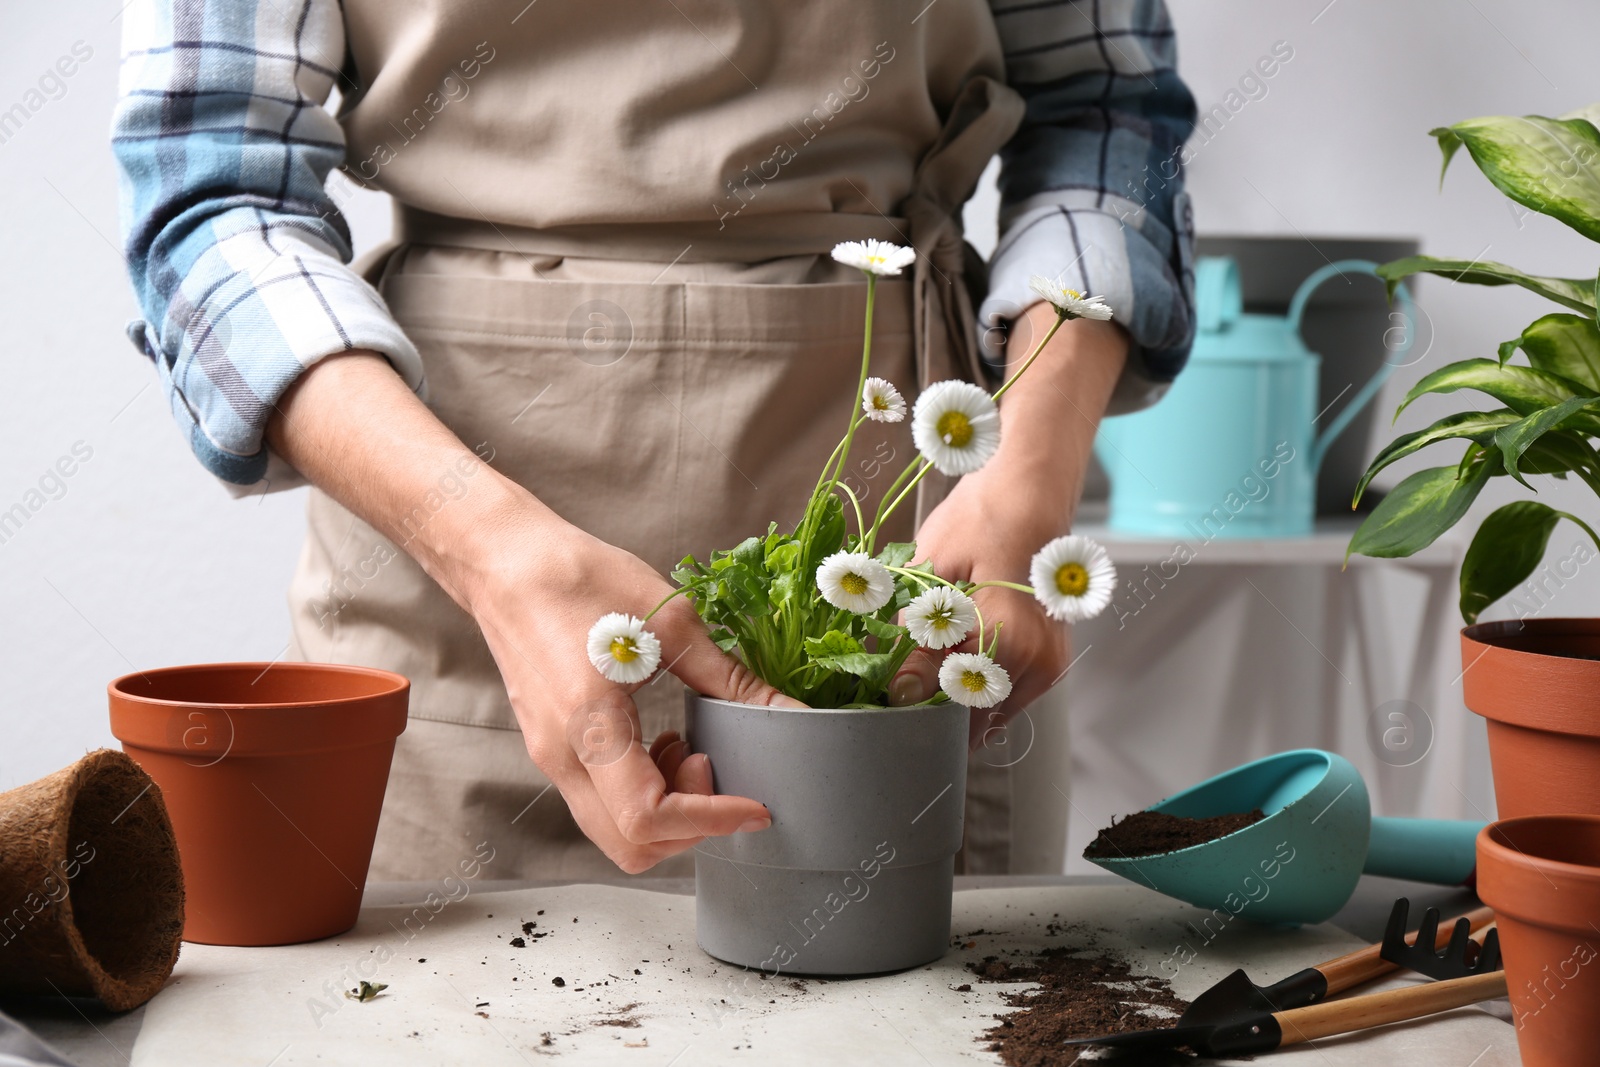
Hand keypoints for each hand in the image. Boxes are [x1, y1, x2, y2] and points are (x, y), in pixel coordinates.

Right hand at [462, 500, 802, 872]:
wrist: (508, 563)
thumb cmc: (580, 578)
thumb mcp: (672, 622)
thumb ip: (731, 680)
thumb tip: (789, 715)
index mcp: (590, 725)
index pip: (649, 818)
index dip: (712, 820)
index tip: (754, 804)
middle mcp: (562, 757)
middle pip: (630, 846)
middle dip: (689, 824)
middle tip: (714, 764)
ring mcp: (550, 758)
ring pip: (614, 830)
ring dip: (667, 810)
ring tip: (689, 747)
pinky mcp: (552, 749)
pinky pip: (602, 801)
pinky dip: (644, 792)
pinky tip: (661, 741)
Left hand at [886, 308, 1127, 747]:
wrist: (1030, 492)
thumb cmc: (981, 519)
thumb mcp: (933, 571)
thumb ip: (916, 638)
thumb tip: (899, 693)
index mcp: (1010, 641)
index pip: (951, 705)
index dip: (914, 701)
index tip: (888, 688)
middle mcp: (1039, 663)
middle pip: (972, 714)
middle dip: (934, 699)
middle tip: (904, 670)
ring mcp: (1050, 664)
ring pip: (989, 706)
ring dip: (955, 689)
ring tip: (932, 650)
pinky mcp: (1052, 660)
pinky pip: (1006, 691)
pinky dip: (977, 679)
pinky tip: (957, 648)